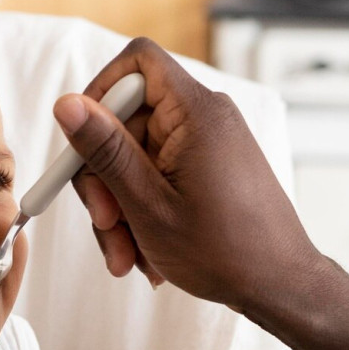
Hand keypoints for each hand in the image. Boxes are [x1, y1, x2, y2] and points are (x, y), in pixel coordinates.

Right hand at [52, 36, 323, 314]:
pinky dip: (142, 210)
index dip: (100, 91)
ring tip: (128, 255)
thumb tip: (67, 104)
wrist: (281, 288)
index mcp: (196, 112)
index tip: (82, 140)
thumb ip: (105, 150)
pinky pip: (157, 174)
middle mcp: (205, 118)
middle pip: (126, 120)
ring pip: (135, 156)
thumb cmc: (227, 253)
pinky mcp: (208, 166)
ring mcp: (207, 143)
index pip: (138, 61)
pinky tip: (145, 251)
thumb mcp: (148, 204)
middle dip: (105, 177)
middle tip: (105, 224)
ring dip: (121, 206)